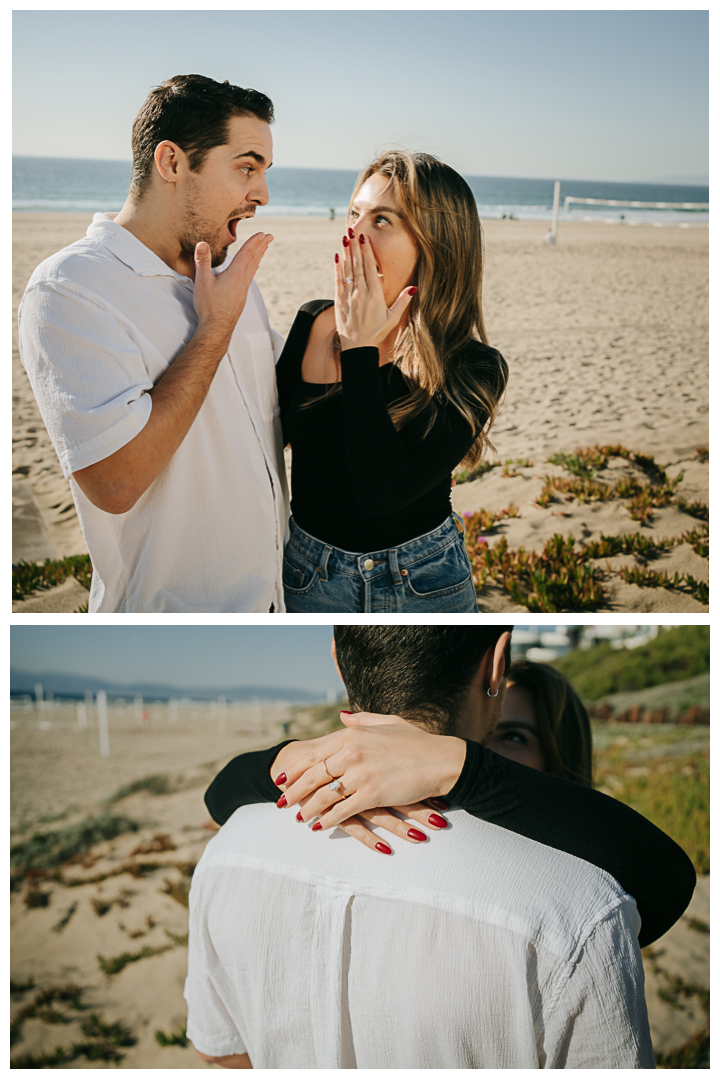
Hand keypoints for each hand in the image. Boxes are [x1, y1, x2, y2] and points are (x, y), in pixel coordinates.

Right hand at [193, 232, 272, 348]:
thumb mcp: (202, 282)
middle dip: (261, 246)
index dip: (254, 242)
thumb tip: (202, 243)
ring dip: (259, 256)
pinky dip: (253, 268)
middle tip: (270, 237)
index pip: (247, 254)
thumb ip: (202, 261)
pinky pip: (250, 278)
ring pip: (253, 269)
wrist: (217, 329)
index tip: (262, 233)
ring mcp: (243, 290)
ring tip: (264, 249)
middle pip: (254, 259)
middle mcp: (242, 281)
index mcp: (235, 275)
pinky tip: (252, 270)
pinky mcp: (241, 297)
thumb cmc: (209, 307)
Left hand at [273, 714, 465, 834]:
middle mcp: (351, 752)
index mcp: (352, 733)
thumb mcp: (387, 722)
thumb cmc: (416, 741)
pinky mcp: (372, 795)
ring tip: (298, 817)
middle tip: (281, 802)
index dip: (295, 768)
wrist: (441, 760)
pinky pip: (342, 811)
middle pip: (313, 775)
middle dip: (293, 790)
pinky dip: (328, 820)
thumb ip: (360, 719)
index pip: (314, 753)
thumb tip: (341, 716)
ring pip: (324, 795)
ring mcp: (360, 774)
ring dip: (308, 808)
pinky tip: (320, 826)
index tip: (282, 778)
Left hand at [334, 229, 415, 349]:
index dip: (367, 252)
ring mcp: (349, 296)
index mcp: (375, 296)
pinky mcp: (340, 301)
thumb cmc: (377, 333)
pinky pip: (338, 281)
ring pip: (347, 270)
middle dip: (356, 247)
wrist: (358, 347)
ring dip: (346, 253)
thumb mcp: (393, 318)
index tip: (365, 238)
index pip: (371, 268)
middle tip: (353, 231)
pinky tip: (338, 256)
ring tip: (345, 238)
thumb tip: (414, 288)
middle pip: (358, 265)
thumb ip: (403, 302)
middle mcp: (361, 293)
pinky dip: (338, 268)